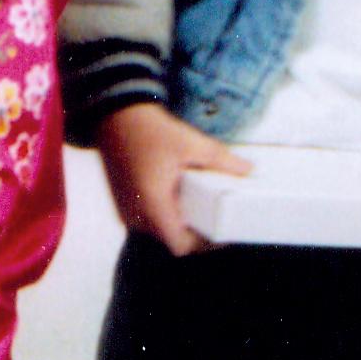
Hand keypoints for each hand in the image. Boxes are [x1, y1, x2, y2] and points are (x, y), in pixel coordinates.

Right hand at [95, 101, 249, 254]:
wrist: (113, 114)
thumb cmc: (148, 130)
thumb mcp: (190, 143)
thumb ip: (221, 159)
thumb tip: (248, 170)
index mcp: (153, 205)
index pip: (181, 246)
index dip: (204, 244)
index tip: (219, 232)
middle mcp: (134, 213)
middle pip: (170, 238)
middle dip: (192, 231)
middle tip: (211, 214)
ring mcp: (124, 208)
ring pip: (156, 229)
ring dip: (175, 221)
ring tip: (193, 202)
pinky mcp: (120, 200)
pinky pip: (144, 217)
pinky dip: (161, 212)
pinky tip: (172, 192)